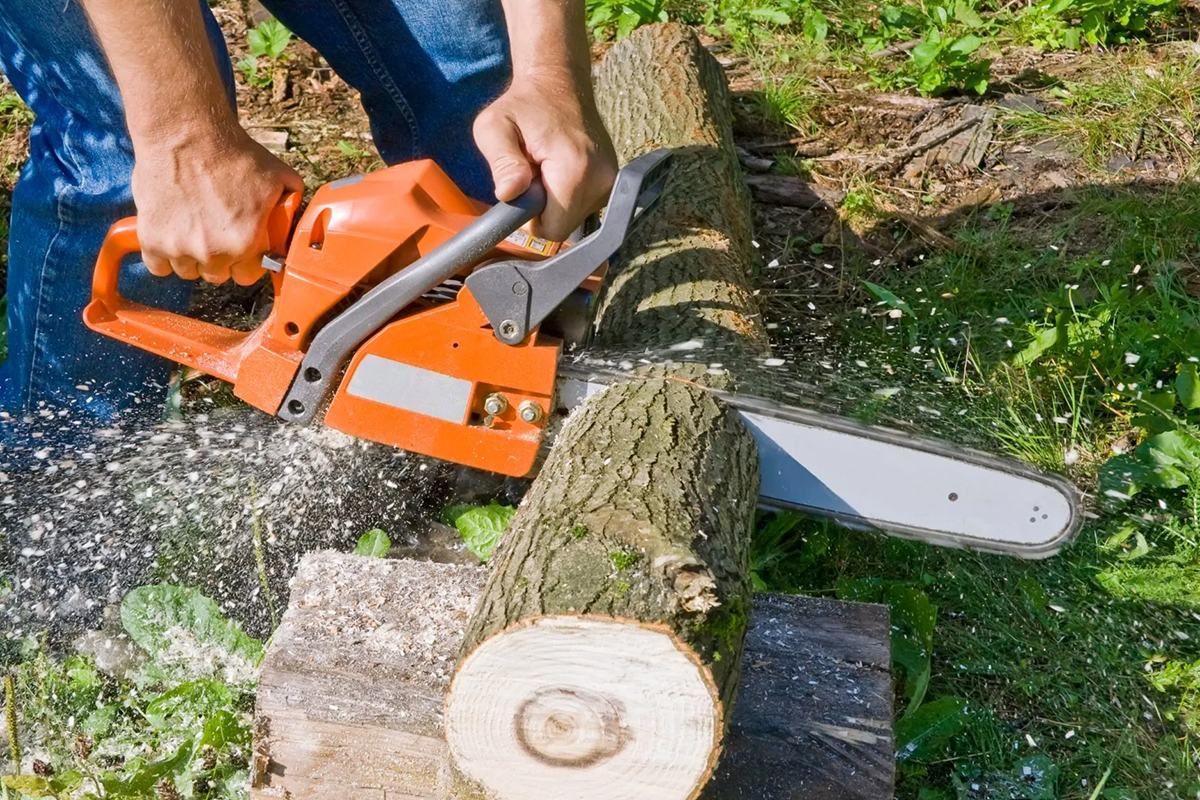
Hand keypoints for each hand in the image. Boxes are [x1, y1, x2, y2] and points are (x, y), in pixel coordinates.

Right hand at [131, 125, 303, 284]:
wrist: (184, 134)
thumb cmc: (231, 154)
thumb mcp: (278, 176)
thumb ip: (291, 201)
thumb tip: (295, 214)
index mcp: (244, 243)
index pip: (246, 276)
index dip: (245, 262)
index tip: (240, 250)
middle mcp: (212, 253)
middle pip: (216, 276)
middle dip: (219, 260)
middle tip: (216, 234)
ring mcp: (179, 248)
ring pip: (187, 271)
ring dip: (191, 257)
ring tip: (193, 230)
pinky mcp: (152, 239)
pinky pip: (158, 266)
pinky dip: (162, 256)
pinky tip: (171, 236)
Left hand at [473, 72, 616, 240]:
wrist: (558, 83)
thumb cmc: (522, 106)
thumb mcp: (495, 127)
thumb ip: (501, 162)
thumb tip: (509, 193)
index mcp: (575, 171)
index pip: (552, 230)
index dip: (530, 220)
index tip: (523, 189)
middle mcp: (602, 180)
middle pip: (565, 228)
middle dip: (543, 209)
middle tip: (533, 173)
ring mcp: (611, 181)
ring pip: (575, 218)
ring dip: (555, 202)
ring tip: (546, 167)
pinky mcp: (612, 180)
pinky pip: (584, 206)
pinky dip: (568, 195)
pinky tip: (560, 169)